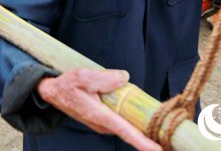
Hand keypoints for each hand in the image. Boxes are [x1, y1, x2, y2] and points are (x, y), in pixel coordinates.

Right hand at [37, 69, 159, 150]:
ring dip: (139, 123)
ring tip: (156, 119)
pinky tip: (136, 110)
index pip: (126, 131)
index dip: (143, 142)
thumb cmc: (66, 85)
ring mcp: (102, 124)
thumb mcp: (83, 76)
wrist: (52, 92)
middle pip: (130, 130)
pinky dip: (130, 117)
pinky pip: (120, 119)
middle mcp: (103, 124)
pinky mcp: (102, 120)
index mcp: (100, 115)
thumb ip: (104, 78)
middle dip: (149, 134)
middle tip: (168, 134)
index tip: (158, 149)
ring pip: (125, 124)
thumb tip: (124, 77)